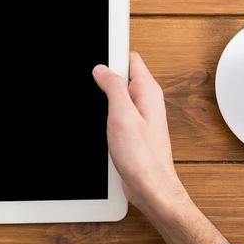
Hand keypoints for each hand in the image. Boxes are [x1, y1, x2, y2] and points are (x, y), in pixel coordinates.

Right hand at [93, 52, 183, 208]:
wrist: (150, 187)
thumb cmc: (142, 157)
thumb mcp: (122, 115)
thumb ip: (113, 87)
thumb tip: (101, 69)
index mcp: (148, 92)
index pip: (130, 58)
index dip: (111, 55)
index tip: (96, 59)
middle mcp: (146, 101)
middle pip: (122, 76)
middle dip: (104, 79)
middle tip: (92, 89)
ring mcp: (140, 116)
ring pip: (117, 96)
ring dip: (104, 100)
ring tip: (98, 111)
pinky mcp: (133, 130)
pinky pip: (117, 113)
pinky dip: (106, 115)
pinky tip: (101, 125)